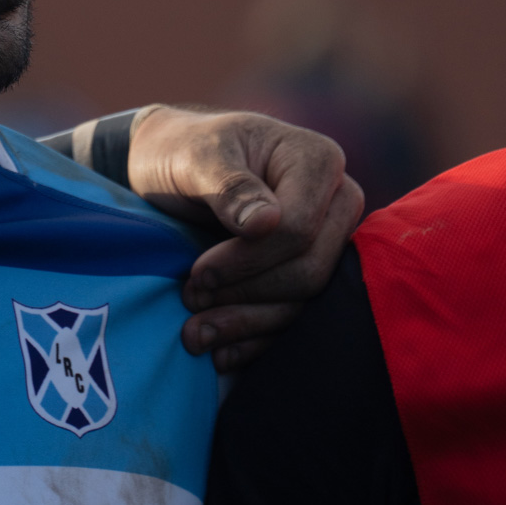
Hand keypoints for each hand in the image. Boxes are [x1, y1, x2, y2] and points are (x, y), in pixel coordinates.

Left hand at [127, 107, 363, 370]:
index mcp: (318, 161)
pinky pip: (295, 315)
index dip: (249, 260)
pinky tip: (222, 353)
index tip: (197, 273)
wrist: (169, 165)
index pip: (298, 229)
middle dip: (247, 294)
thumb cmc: (183, 150)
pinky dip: (257, 338)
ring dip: (247, 323)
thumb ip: (229, 186)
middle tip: (191, 300)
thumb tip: (268, 223)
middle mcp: (337, 202)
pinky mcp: (306, 270)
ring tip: (195, 334)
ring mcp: (328, 241)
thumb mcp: (195, 157)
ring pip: (304, 300)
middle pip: (310, 270)